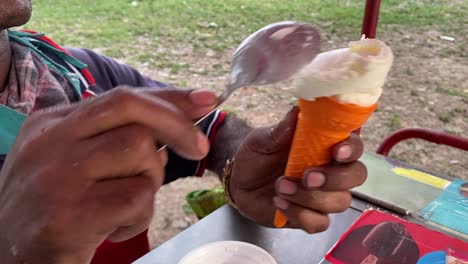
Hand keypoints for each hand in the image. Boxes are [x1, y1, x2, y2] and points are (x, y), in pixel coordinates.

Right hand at [0, 87, 215, 262]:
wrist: (12, 258)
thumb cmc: (55, 207)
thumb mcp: (76, 161)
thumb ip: (118, 134)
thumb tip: (187, 112)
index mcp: (50, 123)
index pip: (121, 97)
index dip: (170, 98)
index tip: (207, 100)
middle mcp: (49, 142)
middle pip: (131, 110)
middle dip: (177, 126)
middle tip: (198, 148)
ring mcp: (56, 177)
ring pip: (139, 151)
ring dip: (151, 181)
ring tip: (127, 204)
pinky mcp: (68, 215)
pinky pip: (136, 198)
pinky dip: (140, 216)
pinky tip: (116, 229)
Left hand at [229, 107, 366, 232]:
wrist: (240, 183)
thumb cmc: (257, 156)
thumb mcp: (263, 140)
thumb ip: (281, 130)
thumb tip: (296, 111)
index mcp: (325, 147)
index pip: (353, 146)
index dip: (351, 149)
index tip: (337, 151)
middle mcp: (331, 171)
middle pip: (356, 175)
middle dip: (334, 178)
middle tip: (306, 176)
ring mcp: (324, 196)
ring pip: (340, 202)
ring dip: (309, 197)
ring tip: (280, 187)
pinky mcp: (312, 217)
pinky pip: (319, 223)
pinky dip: (299, 215)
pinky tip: (280, 203)